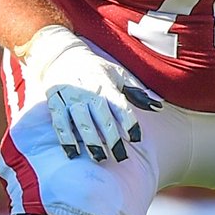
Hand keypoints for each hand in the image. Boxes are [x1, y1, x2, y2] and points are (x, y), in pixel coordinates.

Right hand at [17, 26, 161, 162]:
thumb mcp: (119, 75)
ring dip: (90, 140)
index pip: (119, 105)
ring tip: (100, 157)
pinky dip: (66, 138)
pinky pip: (60, 123)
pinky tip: (73, 153)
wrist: (62, 56)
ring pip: (81, 121)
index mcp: (106, 84)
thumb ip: (137, 93)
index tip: (135, 138)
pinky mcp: (55, 104)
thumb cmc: (97, 69)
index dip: (128, 122)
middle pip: (101, 116)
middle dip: (111, 137)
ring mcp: (71, 98)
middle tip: (121, 156)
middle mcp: (89, 91)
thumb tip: (158, 106)